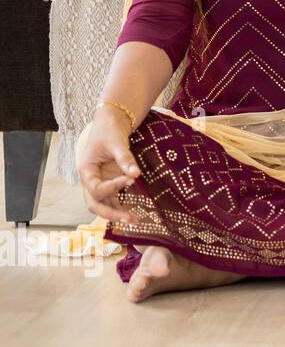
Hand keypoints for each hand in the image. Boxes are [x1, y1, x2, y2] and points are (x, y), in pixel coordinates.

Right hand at [77, 109, 141, 225]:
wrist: (110, 124)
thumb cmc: (109, 131)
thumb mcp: (116, 142)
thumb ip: (125, 158)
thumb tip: (135, 173)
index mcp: (86, 171)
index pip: (96, 188)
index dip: (112, 187)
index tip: (130, 179)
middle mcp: (91, 181)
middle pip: (95, 204)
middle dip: (111, 214)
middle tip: (130, 219)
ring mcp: (100, 183)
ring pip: (104, 205)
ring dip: (117, 214)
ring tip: (135, 222)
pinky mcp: (110, 183)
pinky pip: (114, 199)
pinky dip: (122, 206)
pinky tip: (136, 213)